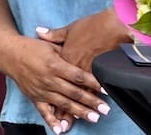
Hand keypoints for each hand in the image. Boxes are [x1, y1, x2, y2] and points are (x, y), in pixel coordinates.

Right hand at [0, 33, 109, 132]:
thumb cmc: (34, 47)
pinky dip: (53, 122)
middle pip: (74, 93)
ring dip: (79, 112)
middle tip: (105, 109)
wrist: (11, 54)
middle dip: (91, 102)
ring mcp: (42, 91)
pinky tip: (62, 130)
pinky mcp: (34, 98)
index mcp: (55, 65)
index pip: (78, 76)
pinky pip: (45, 112)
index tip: (105, 90)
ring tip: (93, 118)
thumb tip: (88, 54)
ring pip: (63, 104)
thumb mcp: (53, 45)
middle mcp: (49, 80)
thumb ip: (69, 51)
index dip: (93, 83)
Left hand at [36, 9, 130, 130]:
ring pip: (79, 94)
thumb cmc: (91, 25)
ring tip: (80, 121)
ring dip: (80, 109)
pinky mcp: (98, 71)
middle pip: (66, 92)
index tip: (52, 110)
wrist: (111, 25)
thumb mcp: (70, 28)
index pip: (54, 82)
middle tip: (67, 125)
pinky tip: (93, 107)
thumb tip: (39, 30)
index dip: (53, 97)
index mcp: (62, 59)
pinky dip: (91, 99)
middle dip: (66, 110)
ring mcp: (85, 71)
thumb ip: (54, 34)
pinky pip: (92, 89)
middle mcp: (71, 69)